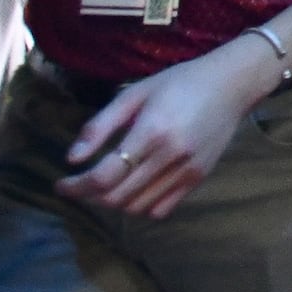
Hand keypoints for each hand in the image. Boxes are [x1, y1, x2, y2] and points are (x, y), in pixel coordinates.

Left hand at [56, 36, 283, 218]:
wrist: (231, 85)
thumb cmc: (179, 83)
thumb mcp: (135, 94)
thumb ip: (100, 125)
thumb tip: (71, 158)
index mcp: (151, 131)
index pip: (105, 175)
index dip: (77, 186)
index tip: (61, 183)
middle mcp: (170, 156)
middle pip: (117, 196)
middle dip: (89, 196)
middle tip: (77, 185)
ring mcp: (186, 171)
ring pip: (136, 207)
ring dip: (112, 202)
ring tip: (104, 185)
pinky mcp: (197, 179)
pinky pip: (160, 209)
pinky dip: (139, 207)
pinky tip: (133, 188)